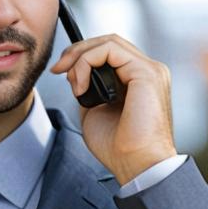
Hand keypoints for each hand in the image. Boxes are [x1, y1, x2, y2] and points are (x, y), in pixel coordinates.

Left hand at [50, 34, 176, 185]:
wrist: (137, 165)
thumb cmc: (119, 148)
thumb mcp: (95, 112)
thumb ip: (89, 90)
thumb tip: (76, 75)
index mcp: (138, 81)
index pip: (110, 53)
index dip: (81, 56)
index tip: (60, 72)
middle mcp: (147, 72)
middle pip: (108, 42)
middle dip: (77, 51)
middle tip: (58, 69)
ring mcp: (150, 70)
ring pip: (109, 42)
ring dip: (81, 57)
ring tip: (73, 83)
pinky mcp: (146, 73)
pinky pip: (111, 50)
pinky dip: (88, 62)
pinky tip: (82, 86)